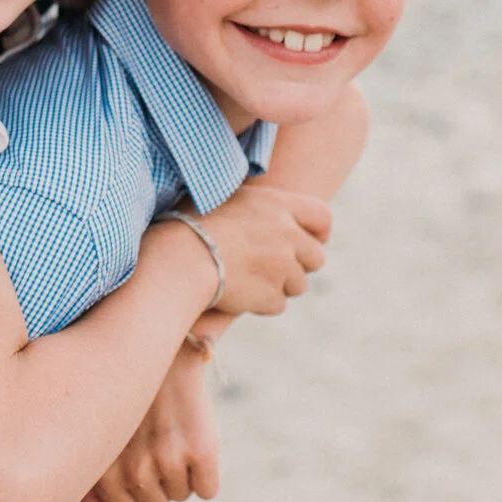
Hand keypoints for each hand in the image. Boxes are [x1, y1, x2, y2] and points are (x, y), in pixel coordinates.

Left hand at [80, 339, 217, 501]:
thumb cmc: (122, 393)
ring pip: (181, 496)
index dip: (136, 493)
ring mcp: (169, 460)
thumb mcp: (96, 437)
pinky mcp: (202, 450)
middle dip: (159, 483)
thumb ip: (88, 490)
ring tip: (172, 435)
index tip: (138, 463)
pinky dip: (206, 474)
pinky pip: (208, 489)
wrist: (164, 346)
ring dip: (181, 475)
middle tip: (156, 443)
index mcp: (103, 468)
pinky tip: (194, 441)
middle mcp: (135, 470)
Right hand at [187, 183, 330, 316]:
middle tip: (273, 267)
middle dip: (299, 265)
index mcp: (278, 205)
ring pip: (298, 285)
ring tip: (247, 279)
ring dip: (279, 285)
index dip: (319, 232)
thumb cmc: (190, 225)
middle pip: (316, 258)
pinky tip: (238, 293)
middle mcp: (288, 234)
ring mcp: (283, 267)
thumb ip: (256, 207)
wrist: (179, 259)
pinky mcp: (272, 296)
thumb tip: (262, 212)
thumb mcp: (225, 197)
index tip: (310, 241)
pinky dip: (262, 303)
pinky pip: (277, 304)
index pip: (322, 216)